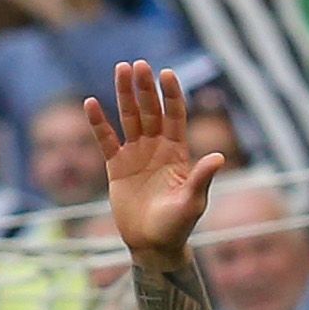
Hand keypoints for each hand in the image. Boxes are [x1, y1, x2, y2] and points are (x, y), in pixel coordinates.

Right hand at [93, 61, 222, 266]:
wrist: (153, 245)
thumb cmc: (177, 225)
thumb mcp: (192, 202)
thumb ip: (201, 177)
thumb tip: (218, 157)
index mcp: (177, 152)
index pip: (175, 115)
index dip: (171, 95)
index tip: (167, 74)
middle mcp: (156, 147)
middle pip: (150, 110)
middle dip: (145, 88)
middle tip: (139, 65)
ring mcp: (136, 154)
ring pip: (129, 118)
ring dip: (125, 94)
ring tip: (121, 69)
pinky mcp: (116, 166)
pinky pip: (106, 140)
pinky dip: (98, 123)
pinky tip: (91, 104)